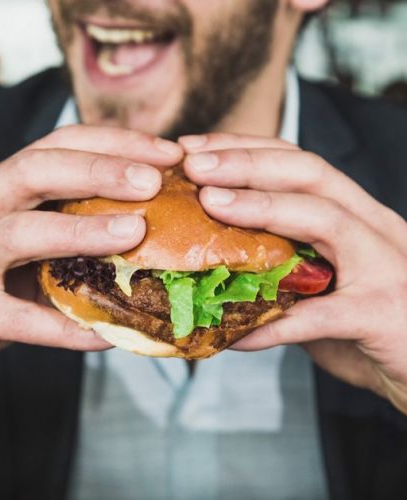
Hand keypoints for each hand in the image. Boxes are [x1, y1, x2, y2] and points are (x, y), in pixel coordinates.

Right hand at [0, 126, 182, 388]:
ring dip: (84, 230)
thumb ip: (52, 234)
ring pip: (21, 232)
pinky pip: (16, 319)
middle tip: (156, 178)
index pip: (54, 146)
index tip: (164, 151)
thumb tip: (131, 238)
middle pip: (37, 169)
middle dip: (101, 169)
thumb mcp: (0, 241)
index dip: (111, 143)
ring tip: (136, 232)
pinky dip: (64, 328)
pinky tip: (106, 335)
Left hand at [180, 132, 406, 413]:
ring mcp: (385, 267)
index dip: (244, 148)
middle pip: (310, 173)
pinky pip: (321, 316)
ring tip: (210, 203)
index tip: (194, 148)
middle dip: (247, 162)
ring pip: (325, 218)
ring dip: (262, 207)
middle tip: (194, 163)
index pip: (297, 163)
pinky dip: (275, 322)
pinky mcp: (383, 315)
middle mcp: (373, 228)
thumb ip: (282, 265)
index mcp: (354, 215)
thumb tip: (215, 261)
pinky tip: (235, 331)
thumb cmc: (367, 322)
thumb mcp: (324, 281)